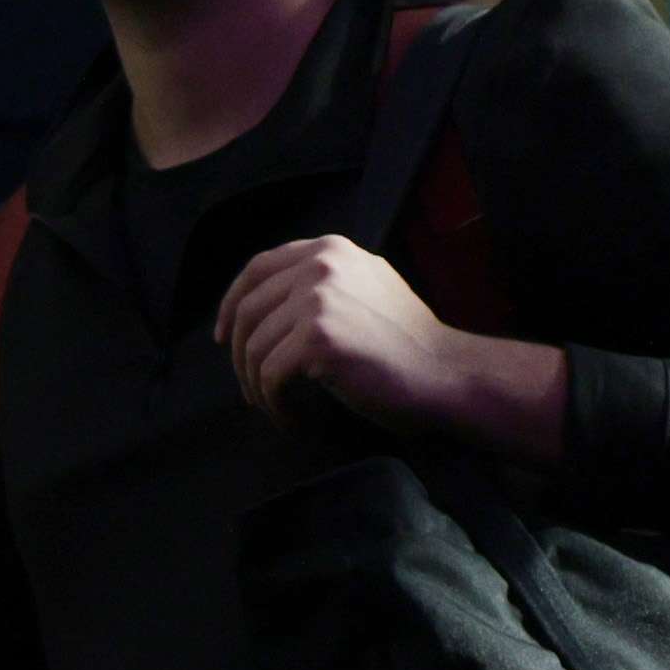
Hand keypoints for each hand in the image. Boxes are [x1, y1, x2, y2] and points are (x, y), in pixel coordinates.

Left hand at [219, 233, 504, 441]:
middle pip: (248, 311)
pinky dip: (274, 405)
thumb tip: (267, 306)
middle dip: (240, 357)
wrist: (444, 373)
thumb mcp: (365, 289)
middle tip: (251, 389)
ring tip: (275, 409)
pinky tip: (292, 420)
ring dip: (257, 387)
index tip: (224, 338)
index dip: (231, 304)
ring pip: (254, 348)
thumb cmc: (407, 344)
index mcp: (329, 249)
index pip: (258, 269)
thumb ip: (322, 283)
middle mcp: (320, 265)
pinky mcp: (318, 338)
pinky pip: (270, 377)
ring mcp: (318, 299)